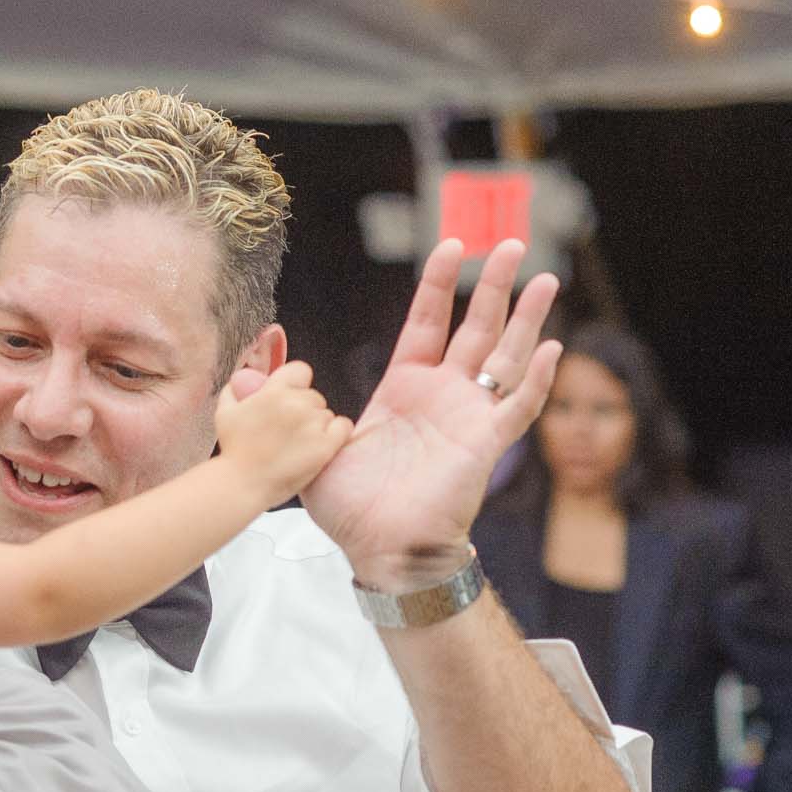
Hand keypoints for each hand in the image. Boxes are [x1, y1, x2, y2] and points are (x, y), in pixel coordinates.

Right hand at [215, 361, 353, 503]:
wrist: (242, 484)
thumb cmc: (233, 451)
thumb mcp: (225, 413)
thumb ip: (235, 390)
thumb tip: (243, 377)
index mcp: (273, 392)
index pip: (301, 370)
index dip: (296, 384)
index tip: (289, 399)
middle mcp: (296, 404)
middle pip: (314, 396)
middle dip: (304, 410)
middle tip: (288, 431)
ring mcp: (312, 425)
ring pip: (326, 414)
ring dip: (317, 425)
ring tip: (298, 445)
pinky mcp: (325, 446)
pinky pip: (343, 427)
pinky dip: (336, 433)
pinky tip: (321, 444)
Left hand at [300, 239, 561, 591]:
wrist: (378, 550)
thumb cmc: (350, 508)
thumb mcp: (309, 445)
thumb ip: (280, 405)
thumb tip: (238, 376)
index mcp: (404, 389)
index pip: (426, 322)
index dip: (439, 285)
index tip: (450, 245)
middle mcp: (442, 396)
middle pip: (476, 327)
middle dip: (493, 285)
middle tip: (509, 242)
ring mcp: (468, 417)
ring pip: (506, 356)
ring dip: (527, 318)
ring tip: (545, 277)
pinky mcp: (485, 443)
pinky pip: (518, 406)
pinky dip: (537, 379)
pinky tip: (554, 348)